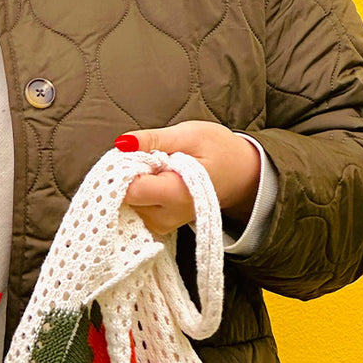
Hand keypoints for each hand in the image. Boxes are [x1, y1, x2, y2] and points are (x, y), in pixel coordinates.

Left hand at [115, 122, 260, 235]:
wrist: (240, 176)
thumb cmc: (219, 151)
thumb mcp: (189, 135)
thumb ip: (153, 140)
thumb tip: (122, 143)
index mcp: (174, 194)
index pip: (130, 190)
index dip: (123, 170)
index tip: (132, 155)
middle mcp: (165, 217)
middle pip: (125, 199)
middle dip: (127, 176)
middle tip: (148, 159)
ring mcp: (161, 225)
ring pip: (127, 205)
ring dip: (133, 185)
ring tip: (156, 170)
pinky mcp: (158, 227)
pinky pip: (134, 210)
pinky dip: (138, 194)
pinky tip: (154, 182)